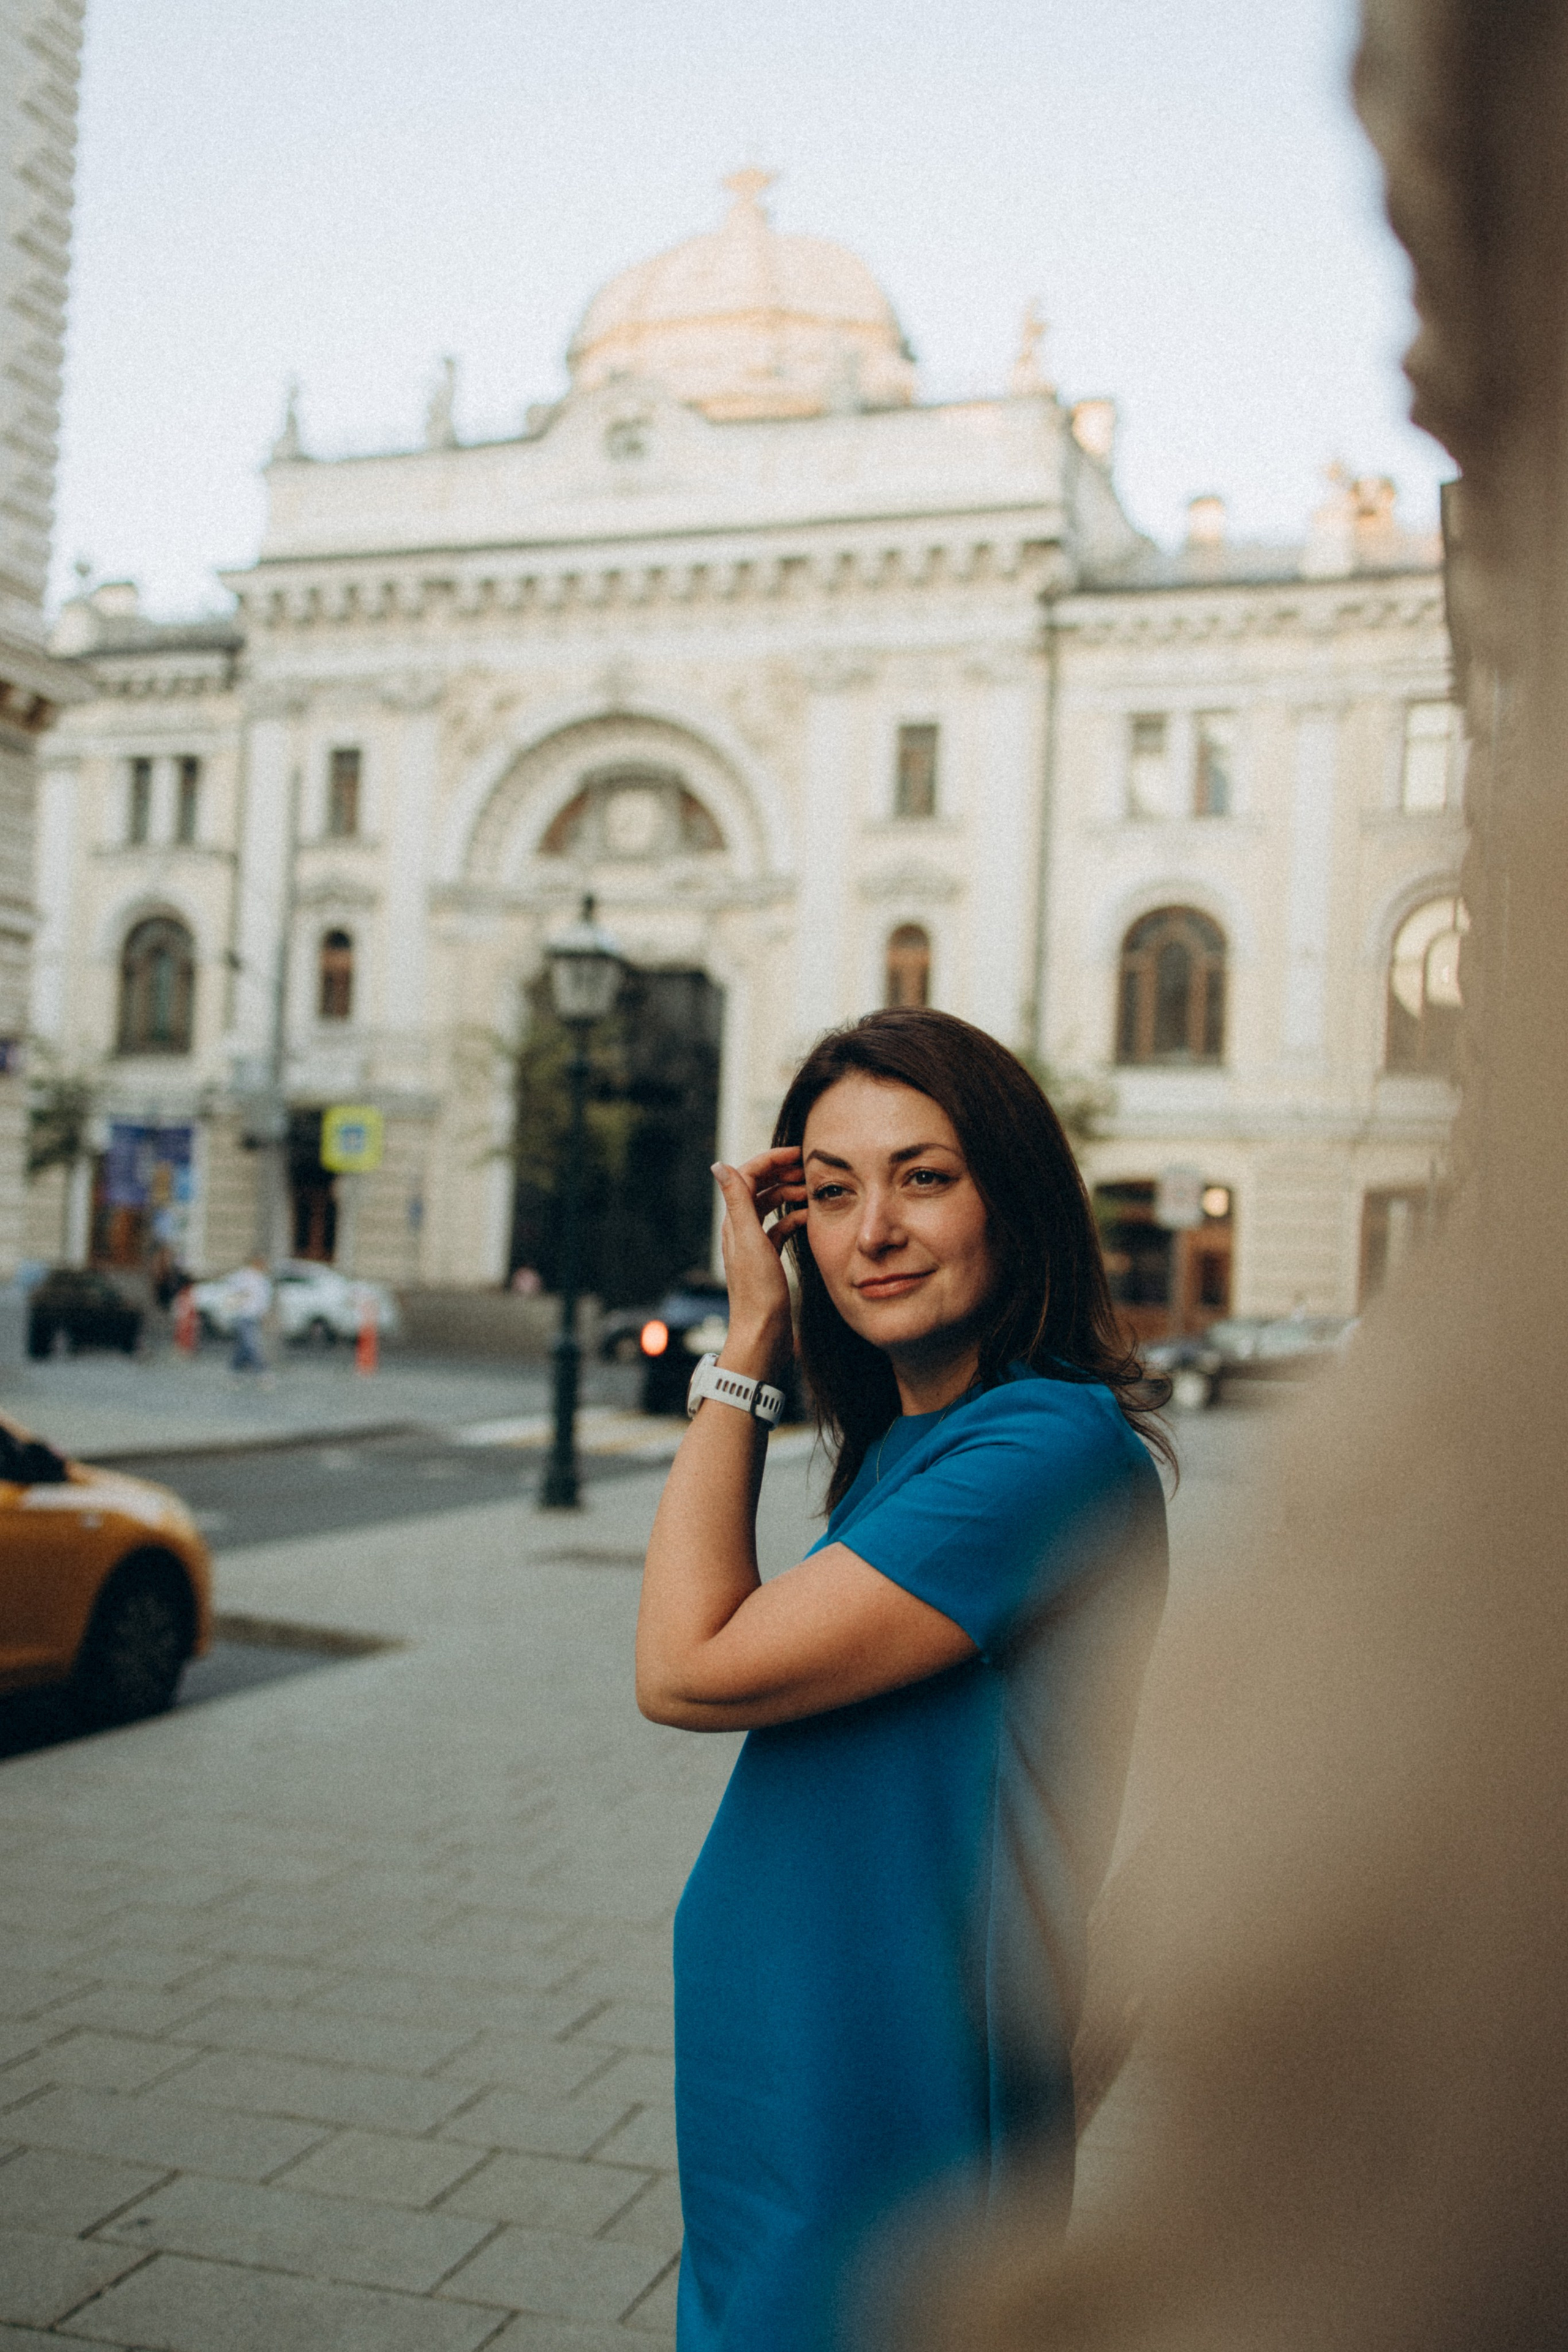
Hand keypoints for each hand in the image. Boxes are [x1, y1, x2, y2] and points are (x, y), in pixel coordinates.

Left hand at [711, 1147, 804, 1371]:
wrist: (763, 1334)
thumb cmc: (758, 1292)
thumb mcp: (750, 1241)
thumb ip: (738, 1202)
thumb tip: (719, 1165)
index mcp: (735, 1222)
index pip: (748, 1176)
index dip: (771, 1159)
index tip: (798, 1153)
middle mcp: (741, 1230)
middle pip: (759, 1188)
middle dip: (782, 1172)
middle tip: (810, 1168)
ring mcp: (754, 1245)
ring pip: (770, 1207)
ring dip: (789, 1193)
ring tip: (813, 1191)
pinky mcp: (767, 1260)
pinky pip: (779, 1229)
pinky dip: (793, 1218)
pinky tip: (808, 1218)